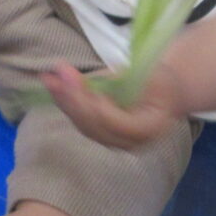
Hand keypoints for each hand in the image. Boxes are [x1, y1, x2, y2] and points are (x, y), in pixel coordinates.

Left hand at [42, 63, 184, 149]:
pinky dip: (67, 103)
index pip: (121, 124)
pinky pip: (82, 122)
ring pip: (86, 126)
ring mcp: (117, 142)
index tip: (84, 85)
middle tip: (56, 76)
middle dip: (74, 100)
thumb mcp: (150, 73)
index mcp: (152, 127)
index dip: (100, 108)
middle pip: (97, 127)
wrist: (166, 92)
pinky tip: (53, 86)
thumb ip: (121, 80)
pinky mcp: (103, 135)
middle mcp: (134, 142)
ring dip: (64, 101)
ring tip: (49, 79)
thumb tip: (89, 80)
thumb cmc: (160, 79)